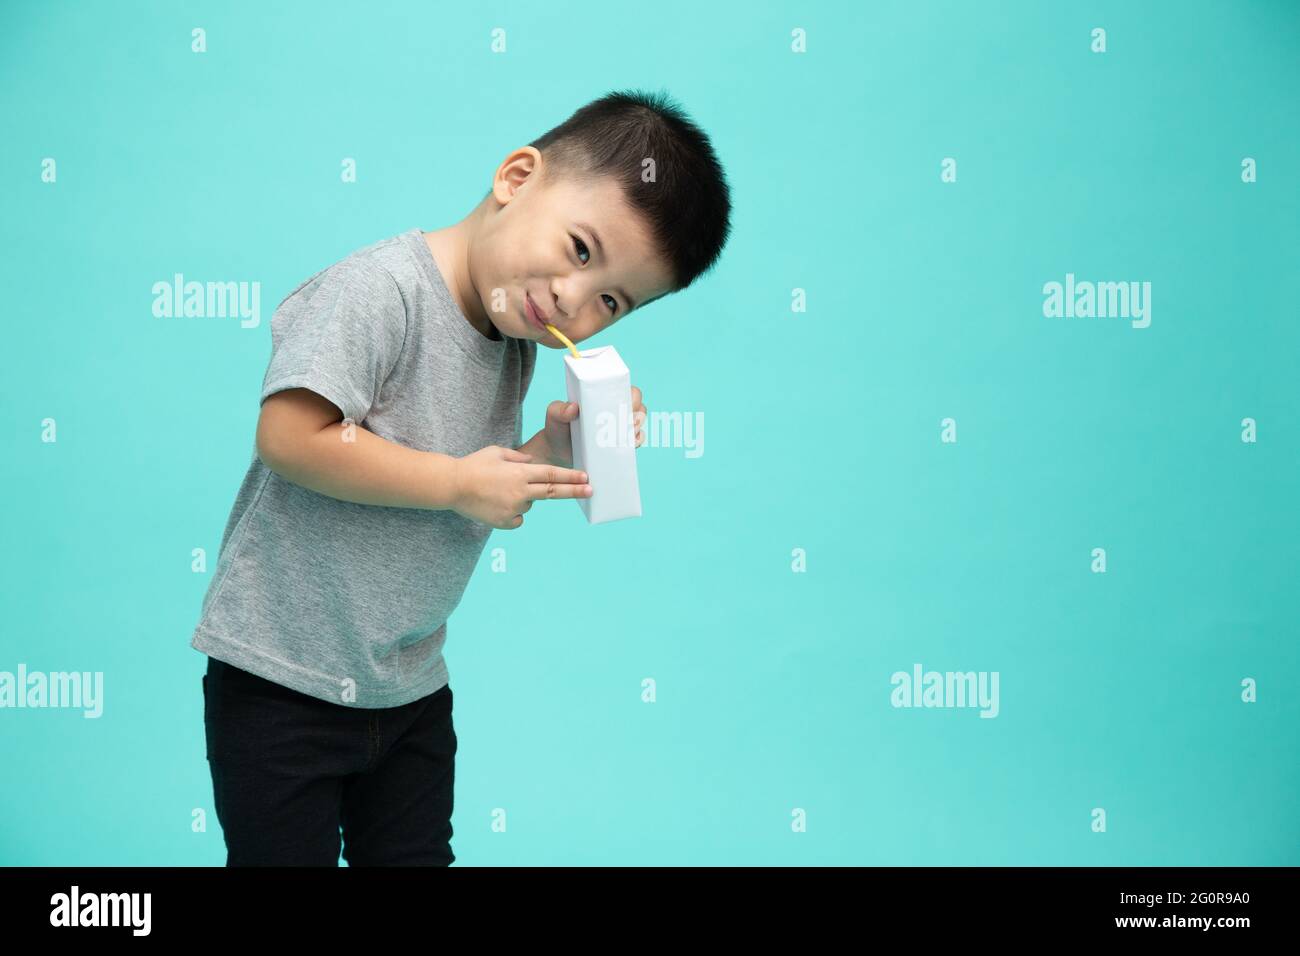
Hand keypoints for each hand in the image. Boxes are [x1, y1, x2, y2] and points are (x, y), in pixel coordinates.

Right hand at [451, 445, 590, 529]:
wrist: (451, 486)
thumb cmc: (474, 465)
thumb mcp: (497, 452)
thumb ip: (518, 457)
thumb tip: (532, 463)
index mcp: (519, 472)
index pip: (551, 474)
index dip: (570, 476)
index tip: (586, 477)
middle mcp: (520, 491)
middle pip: (553, 492)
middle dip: (574, 491)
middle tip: (591, 491)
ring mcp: (513, 508)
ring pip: (529, 504)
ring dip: (523, 498)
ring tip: (498, 491)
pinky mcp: (504, 522)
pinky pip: (517, 518)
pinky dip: (512, 512)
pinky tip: (496, 504)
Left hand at [540, 385, 645, 466]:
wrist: (557, 452)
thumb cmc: (558, 428)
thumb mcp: (554, 415)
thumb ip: (559, 409)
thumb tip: (573, 407)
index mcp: (603, 397)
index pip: (626, 390)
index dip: (633, 396)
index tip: (628, 405)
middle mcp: (615, 411)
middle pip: (639, 407)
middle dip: (638, 414)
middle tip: (628, 423)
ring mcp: (619, 428)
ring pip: (639, 424)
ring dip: (637, 429)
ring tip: (626, 435)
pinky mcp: (620, 445)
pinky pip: (636, 442)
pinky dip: (636, 442)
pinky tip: (629, 445)